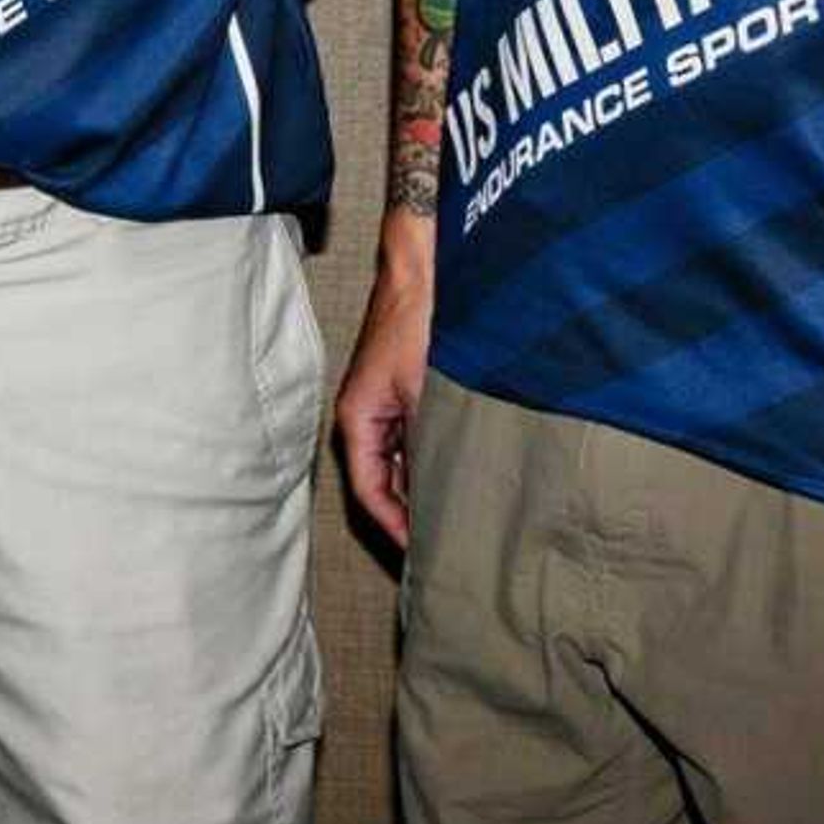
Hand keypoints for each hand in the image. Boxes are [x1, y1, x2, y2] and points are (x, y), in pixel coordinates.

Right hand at [333, 252, 435, 548]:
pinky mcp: (410, 392)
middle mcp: (367, 416)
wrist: (430, 271)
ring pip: (404, 462)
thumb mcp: (426, 397)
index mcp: (357, 420)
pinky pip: (418, 440)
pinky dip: (438, 460)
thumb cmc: (420, 324)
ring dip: (428, 486)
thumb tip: (441, 500)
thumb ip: (428, 450)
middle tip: (449, 544)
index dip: (396, 528)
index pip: (370, 493)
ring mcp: (388, 404)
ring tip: (462, 516)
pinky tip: (467, 473)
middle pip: (385, 481)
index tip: (424, 553)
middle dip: (413, 513)